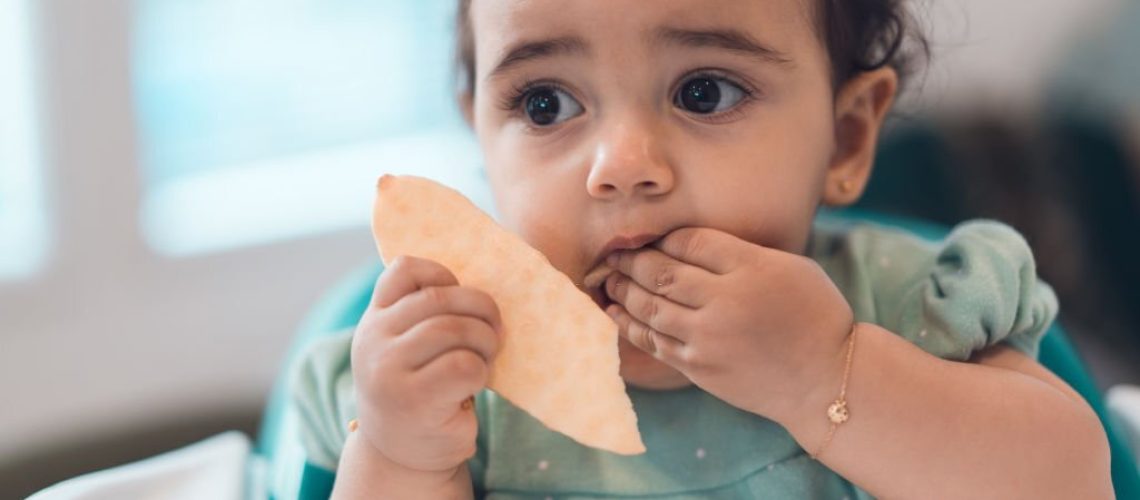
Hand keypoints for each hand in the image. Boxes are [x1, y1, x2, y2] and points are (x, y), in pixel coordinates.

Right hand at [350, 256, 499, 472]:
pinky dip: (480, 371)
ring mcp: (390, 370)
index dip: (442, 274)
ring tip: (485, 358)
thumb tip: (482, 292)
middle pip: (439, 300)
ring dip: (484, 341)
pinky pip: (464, 366)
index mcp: (375, 320)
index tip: (460, 295)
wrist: (402, 456)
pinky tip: (473, 386)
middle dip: (481, 309)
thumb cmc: (419, 391)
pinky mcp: (415, 400)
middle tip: (495, 331)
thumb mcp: (408, 348)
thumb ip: (426, 317)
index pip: (404, 271)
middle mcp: (374, 340)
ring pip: (454, 330)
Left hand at [604, 228, 852, 421]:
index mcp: (750, 267)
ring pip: (649, 306)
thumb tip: (687, 243)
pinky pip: (653, 341)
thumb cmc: (814, 315)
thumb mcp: (790, 266)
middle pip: (661, 271)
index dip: (663, 238)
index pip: (689, 242)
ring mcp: (708, 338)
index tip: (650, 237)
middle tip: (611, 253)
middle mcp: (724, 301)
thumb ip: (741, 252)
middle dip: (631, 259)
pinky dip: (629, 324)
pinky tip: (614, 311)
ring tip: (608, 278)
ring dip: (622, 289)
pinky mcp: (699, 368)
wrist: (827, 379)